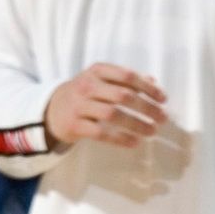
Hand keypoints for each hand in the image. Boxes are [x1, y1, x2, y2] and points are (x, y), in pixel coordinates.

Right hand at [44, 63, 166, 148]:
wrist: (51, 109)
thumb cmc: (86, 93)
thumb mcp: (102, 80)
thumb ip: (126, 80)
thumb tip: (154, 81)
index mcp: (97, 71)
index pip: (127, 76)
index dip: (148, 88)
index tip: (164, 99)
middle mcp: (87, 86)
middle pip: (123, 96)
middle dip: (147, 107)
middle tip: (163, 118)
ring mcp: (78, 105)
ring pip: (113, 114)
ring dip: (136, 124)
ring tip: (152, 131)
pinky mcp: (74, 125)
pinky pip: (101, 133)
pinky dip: (120, 138)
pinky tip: (134, 142)